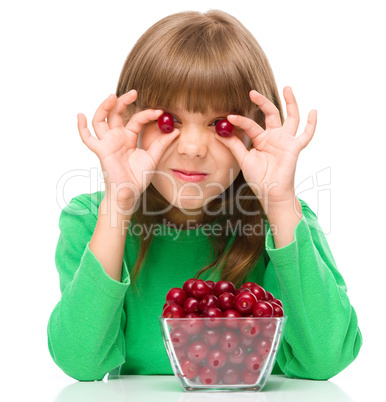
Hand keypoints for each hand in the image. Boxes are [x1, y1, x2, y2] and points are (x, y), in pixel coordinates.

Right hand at [77, 90, 179, 205]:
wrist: (130, 192)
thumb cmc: (139, 177)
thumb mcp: (153, 158)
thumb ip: (162, 144)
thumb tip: (176, 131)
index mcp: (129, 137)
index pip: (136, 119)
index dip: (147, 114)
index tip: (160, 111)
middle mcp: (117, 137)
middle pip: (116, 113)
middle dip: (123, 101)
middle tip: (134, 92)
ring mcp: (108, 142)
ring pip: (101, 120)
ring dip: (105, 107)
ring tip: (113, 96)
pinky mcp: (101, 150)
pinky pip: (88, 138)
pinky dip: (81, 127)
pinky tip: (80, 115)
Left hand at [215, 86, 316, 211]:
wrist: (270, 192)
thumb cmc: (258, 178)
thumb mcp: (243, 159)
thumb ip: (234, 145)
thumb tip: (218, 132)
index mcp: (261, 139)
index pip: (251, 124)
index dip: (240, 120)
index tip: (229, 117)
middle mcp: (274, 137)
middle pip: (270, 114)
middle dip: (262, 102)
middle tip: (252, 92)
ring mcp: (285, 140)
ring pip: (291, 118)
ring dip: (290, 103)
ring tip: (287, 88)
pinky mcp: (295, 147)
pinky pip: (306, 135)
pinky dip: (311, 124)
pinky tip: (313, 111)